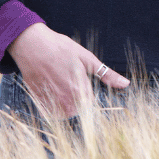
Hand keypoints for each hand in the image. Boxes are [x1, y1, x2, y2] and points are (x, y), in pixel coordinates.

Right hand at [8, 22, 129, 118]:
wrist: (33, 46)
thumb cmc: (61, 49)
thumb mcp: (87, 58)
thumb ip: (107, 75)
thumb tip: (126, 84)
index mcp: (81, 91)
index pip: (91, 103)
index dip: (86, 90)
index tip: (79, 78)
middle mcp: (66, 102)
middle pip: (79, 109)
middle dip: (77, 96)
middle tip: (67, 77)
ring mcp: (51, 104)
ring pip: (65, 113)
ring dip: (65, 102)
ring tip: (59, 82)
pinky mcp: (39, 104)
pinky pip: (51, 113)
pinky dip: (52, 105)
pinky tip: (51, 88)